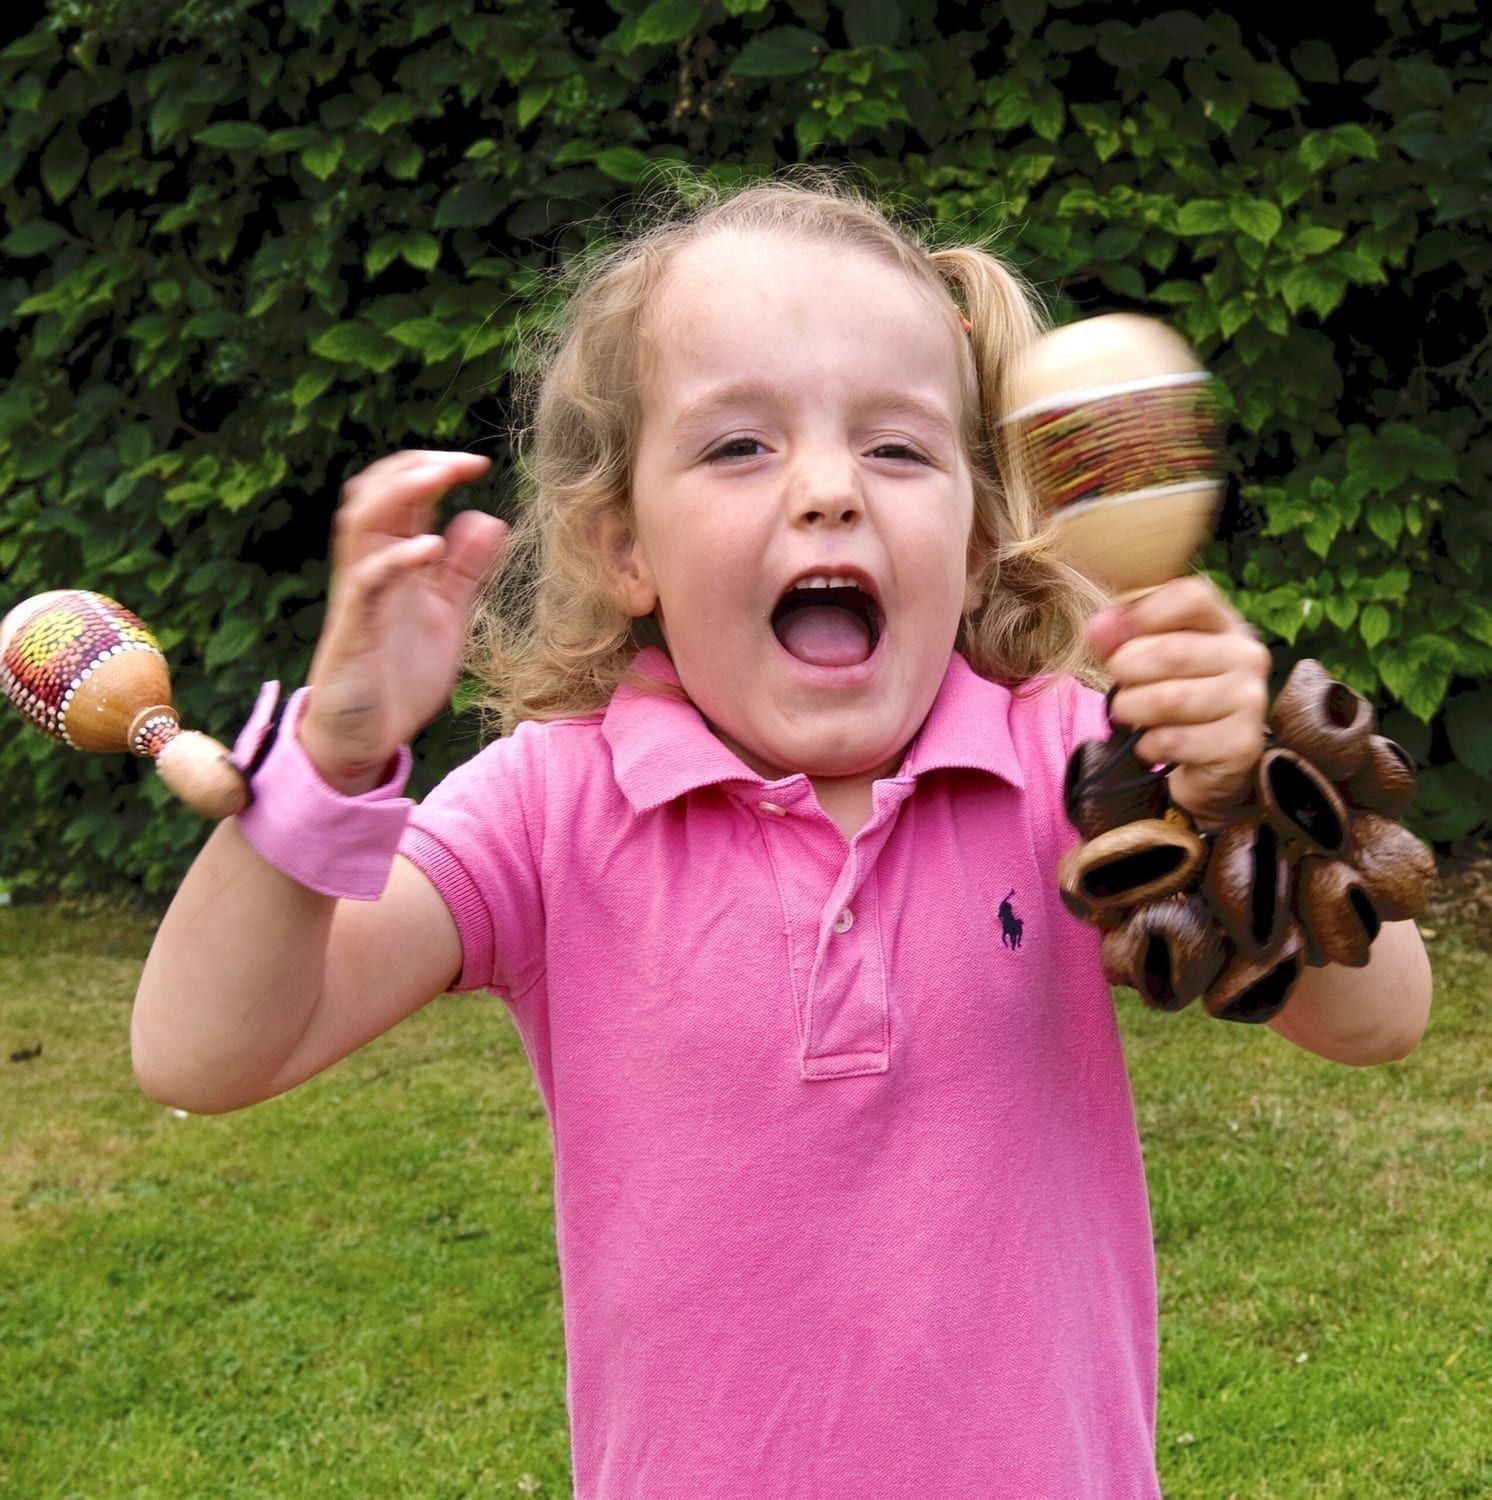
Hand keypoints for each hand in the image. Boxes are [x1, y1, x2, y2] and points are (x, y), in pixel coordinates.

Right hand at [299, 449, 507, 793]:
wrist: (366, 735)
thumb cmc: (401, 673)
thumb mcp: (447, 614)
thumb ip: (464, 570)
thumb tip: (489, 519)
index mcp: (394, 561)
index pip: (402, 494)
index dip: (433, 469)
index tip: (476, 463)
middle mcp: (371, 567)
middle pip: (376, 494)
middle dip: (415, 467)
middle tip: (461, 463)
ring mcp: (359, 594)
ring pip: (361, 523)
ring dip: (399, 493)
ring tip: (438, 478)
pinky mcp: (356, 626)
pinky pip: (367, 581)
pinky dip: (397, 558)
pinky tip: (429, 548)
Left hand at [1084, 576, 1270, 829]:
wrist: (1203, 761)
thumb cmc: (1169, 696)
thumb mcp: (1142, 659)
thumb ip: (1118, 638)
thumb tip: (1099, 627)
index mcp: (1223, 623)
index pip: (1190, 597)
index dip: (1143, 616)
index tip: (1119, 639)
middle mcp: (1246, 655)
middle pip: (1171, 652)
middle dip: (1126, 672)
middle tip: (1120, 687)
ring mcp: (1250, 700)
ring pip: (1169, 700)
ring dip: (1133, 710)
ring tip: (1132, 715)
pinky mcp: (1242, 744)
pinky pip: (1173, 740)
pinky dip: (1148, 745)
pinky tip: (1155, 744)